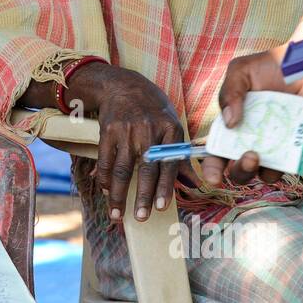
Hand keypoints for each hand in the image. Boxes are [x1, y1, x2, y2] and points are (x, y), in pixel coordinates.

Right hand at [77, 65, 184, 222]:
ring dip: (118, 195)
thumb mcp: (172, 126)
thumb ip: (181, 156)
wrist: (124, 86)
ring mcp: (126, 130)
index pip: (168, 163)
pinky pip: (106, 160)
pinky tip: (106, 192)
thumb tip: (197, 184)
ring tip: (117, 214)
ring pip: (122, 169)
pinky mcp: (108, 130)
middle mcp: (149, 130)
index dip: (164, 186)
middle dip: (142, 195)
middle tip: (141, 217)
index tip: (160, 206)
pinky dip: (105, 179)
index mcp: (170, 130)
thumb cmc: (153, 110)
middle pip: (145, 168)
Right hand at [202, 44, 302, 186]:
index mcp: (235, 128)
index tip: (213, 178)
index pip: (218, 155)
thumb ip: (229, 93)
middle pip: (240, 171)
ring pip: (266, 175)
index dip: (213, 169)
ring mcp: (281, 147)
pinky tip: (289, 144)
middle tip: (249, 155)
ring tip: (260, 154)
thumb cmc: (271, 65)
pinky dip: (290, 162)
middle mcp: (256, 142)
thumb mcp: (241, 71)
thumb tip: (229, 123)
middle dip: (239, 171)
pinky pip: (296, 165)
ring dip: (260, 172)